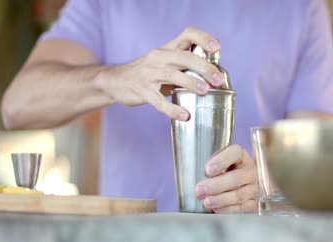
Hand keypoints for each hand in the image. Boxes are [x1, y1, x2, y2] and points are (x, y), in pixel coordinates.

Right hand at [98, 26, 223, 120]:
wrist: (115, 81)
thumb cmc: (147, 72)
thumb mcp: (164, 62)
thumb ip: (185, 65)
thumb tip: (214, 74)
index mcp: (167, 49)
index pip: (188, 34)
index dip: (204, 38)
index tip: (216, 48)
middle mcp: (159, 58)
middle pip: (185, 57)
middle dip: (204, 67)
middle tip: (218, 79)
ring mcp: (149, 74)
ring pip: (173, 76)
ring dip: (191, 82)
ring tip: (205, 91)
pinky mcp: (142, 91)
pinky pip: (159, 101)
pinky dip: (173, 109)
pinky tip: (185, 116)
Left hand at [194, 144, 258, 212]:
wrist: (239, 187)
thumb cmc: (221, 173)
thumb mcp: (215, 163)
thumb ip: (201, 165)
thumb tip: (182, 174)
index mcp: (240, 155)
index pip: (235, 153)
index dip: (221, 161)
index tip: (207, 170)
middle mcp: (250, 170)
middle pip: (235, 178)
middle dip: (215, 185)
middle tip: (199, 190)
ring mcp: (253, 187)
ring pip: (238, 194)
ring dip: (220, 199)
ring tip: (206, 202)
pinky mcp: (254, 203)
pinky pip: (242, 208)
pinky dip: (228, 209)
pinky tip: (217, 209)